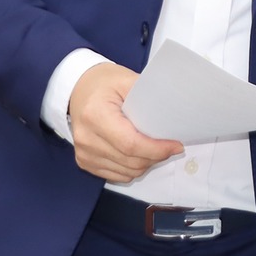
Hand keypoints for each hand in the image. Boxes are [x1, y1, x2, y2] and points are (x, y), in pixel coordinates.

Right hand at [67, 62, 183, 182]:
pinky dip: (133, 168)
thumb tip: (174, 114)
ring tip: (155, 147)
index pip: (131, 144)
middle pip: (130, 161)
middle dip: (156, 157)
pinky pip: (117, 175)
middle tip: (170, 145)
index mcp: (96, 115)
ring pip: (126, 172)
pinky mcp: (85, 162)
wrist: (79, 88)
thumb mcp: (127, 80)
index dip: (157, 149)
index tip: (176, 145)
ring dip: (146, 163)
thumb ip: (149, 97)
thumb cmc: (105, 83)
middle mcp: (86, 138)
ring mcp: (84, 153)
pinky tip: (139, 153)